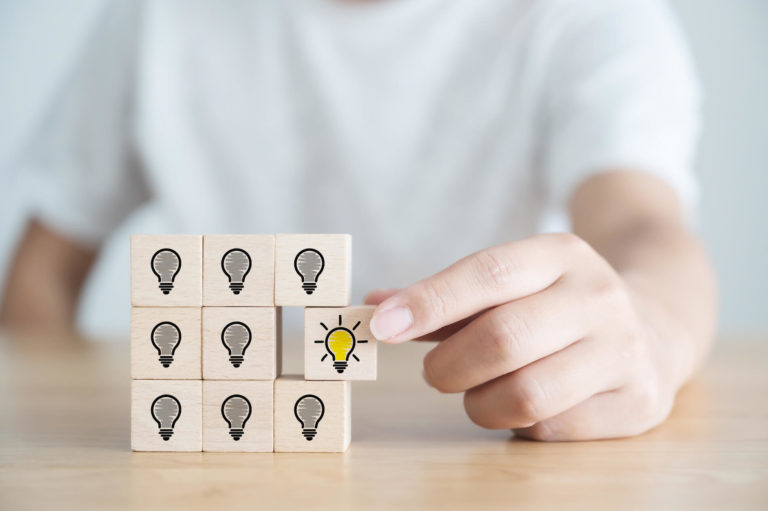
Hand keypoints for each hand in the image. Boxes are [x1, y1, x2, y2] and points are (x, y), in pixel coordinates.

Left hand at [366, 233, 681, 440]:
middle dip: (448, 365)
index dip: (429, 302)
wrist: (655, 325)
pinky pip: (551, 429)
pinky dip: (518, 424)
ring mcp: (625, 351)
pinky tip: (523, 406)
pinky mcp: (639, 403)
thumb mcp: (513, 283)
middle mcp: (598, 296)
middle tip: (433, 373)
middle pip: (503, 338)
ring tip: (479, 391)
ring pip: (526, 393)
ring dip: (479, 402)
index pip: (487, 274)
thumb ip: (445, 297)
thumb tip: (374, 307)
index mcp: (560, 254)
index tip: (383, 326)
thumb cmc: (556, 305)